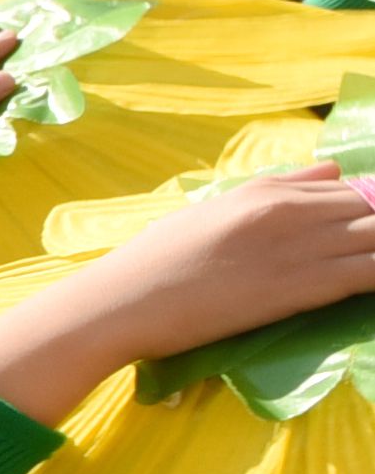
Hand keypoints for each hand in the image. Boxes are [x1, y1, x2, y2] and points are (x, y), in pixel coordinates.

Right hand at [0, 164, 374, 424]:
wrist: (123, 302)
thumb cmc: (156, 261)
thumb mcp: (214, 210)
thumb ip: (278, 188)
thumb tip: (333, 170)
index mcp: (270, 191)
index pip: (353, 188)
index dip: (374, 206)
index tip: (369, 221)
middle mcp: (291, 211)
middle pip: (373, 207)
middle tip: (365, 244)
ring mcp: (299, 248)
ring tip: (367, 256)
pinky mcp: (303, 287)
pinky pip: (370, 272)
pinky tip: (373, 282)